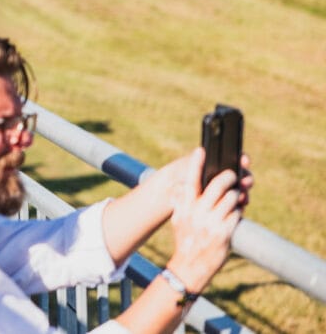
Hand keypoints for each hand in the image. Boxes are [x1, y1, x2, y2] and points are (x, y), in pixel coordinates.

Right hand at [165, 148, 247, 292]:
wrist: (189, 266)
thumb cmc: (186, 240)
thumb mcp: (178, 220)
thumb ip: (181, 202)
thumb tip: (183, 186)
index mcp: (184, 206)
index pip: (190, 180)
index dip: (195, 163)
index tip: (201, 150)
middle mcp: (196, 212)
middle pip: (217, 185)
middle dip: (229, 177)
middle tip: (233, 175)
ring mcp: (210, 222)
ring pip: (230, 198)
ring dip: (236, 195)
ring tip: (236, 196)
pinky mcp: (224, 232)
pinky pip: (236, 213)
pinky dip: (238, 211)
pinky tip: (236, 212)